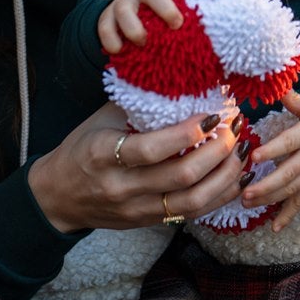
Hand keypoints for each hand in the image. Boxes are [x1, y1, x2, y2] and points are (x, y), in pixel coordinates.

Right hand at [26, 101, 242, 233]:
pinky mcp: (148, 223)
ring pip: (193, 201)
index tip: (214, 114)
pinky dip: (219, 195)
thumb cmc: (82, 149)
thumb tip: (182, 76)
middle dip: (218, 151)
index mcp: (104, 155)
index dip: (189, 133)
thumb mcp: (101, 119)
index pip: (152, 148)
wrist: (57, 197)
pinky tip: (236, 177)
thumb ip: (138, 102)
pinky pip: (192, 213)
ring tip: (241, 150)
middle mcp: (121, 187)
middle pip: (181, 176)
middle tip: (235, 127)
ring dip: (225, 175)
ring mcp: (136, 210)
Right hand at [97, 0, 220, 52]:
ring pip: (125, 9)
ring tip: (141, 41)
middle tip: (176, 24)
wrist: (117, 19)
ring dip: (134, 26)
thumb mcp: (171, 20)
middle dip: (165, 7)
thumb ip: (189, 30)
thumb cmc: (156, 23)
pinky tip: (118, 51)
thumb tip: (222, 58)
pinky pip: (105, 26)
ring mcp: (123, 4)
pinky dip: (110, 38)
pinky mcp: (106, 18)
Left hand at [241, 91, 299, 230]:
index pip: (288, 143)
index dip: (272, 149)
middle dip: (266, 185)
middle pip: (287, 173)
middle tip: (244, 193)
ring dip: (269, 198)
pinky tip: (275, 227)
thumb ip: (295, 101)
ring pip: (290, 190)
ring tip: (246, 203)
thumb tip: (281, 88)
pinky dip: (288, 215)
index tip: (254, 155)